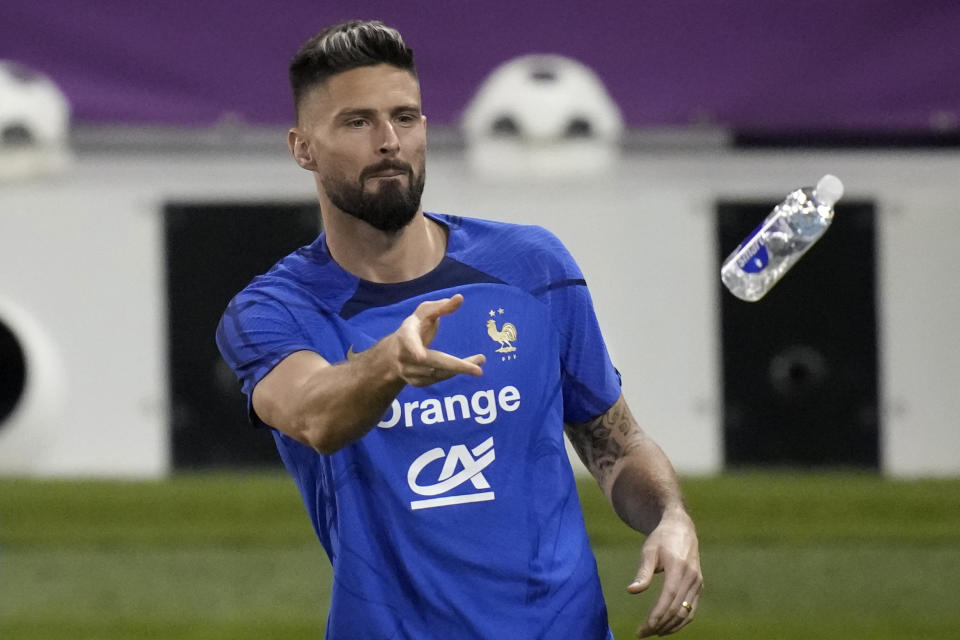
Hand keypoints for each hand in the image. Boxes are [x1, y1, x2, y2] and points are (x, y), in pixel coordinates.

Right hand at [390, 293, 484, 385]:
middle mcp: (404, 355)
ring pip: (438, 373)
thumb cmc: (416, 326)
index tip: (420, 357)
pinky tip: (466, 368)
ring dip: (460, 369)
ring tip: (480, 360)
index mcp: (406, 334)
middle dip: (455, 366)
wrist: (393, 353)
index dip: (414, 348)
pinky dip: (453, 374)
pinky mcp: (415, 382)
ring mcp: (408, 371)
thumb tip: (460, 298)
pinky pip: (437, 380)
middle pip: (431, 363)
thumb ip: (442, 306)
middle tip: (478, 371)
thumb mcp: (425, 312)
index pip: (409, 341)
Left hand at [628, 511, 702, 636]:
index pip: (669, 597)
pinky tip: (666, 627)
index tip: (645, 628)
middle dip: (660, 624)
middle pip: (677, 608)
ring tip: (653, 633)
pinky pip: (691, 610)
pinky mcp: (699, 586)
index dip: (658, 615)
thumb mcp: (649, 551)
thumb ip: (642, 572)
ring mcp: (697, 583)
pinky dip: (680, 622)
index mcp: (679, 568)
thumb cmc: (661, 539)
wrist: (681, 529)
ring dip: (670, 626)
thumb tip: (632, 591)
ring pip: (686, 613)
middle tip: (643, 633)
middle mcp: (692, 577)